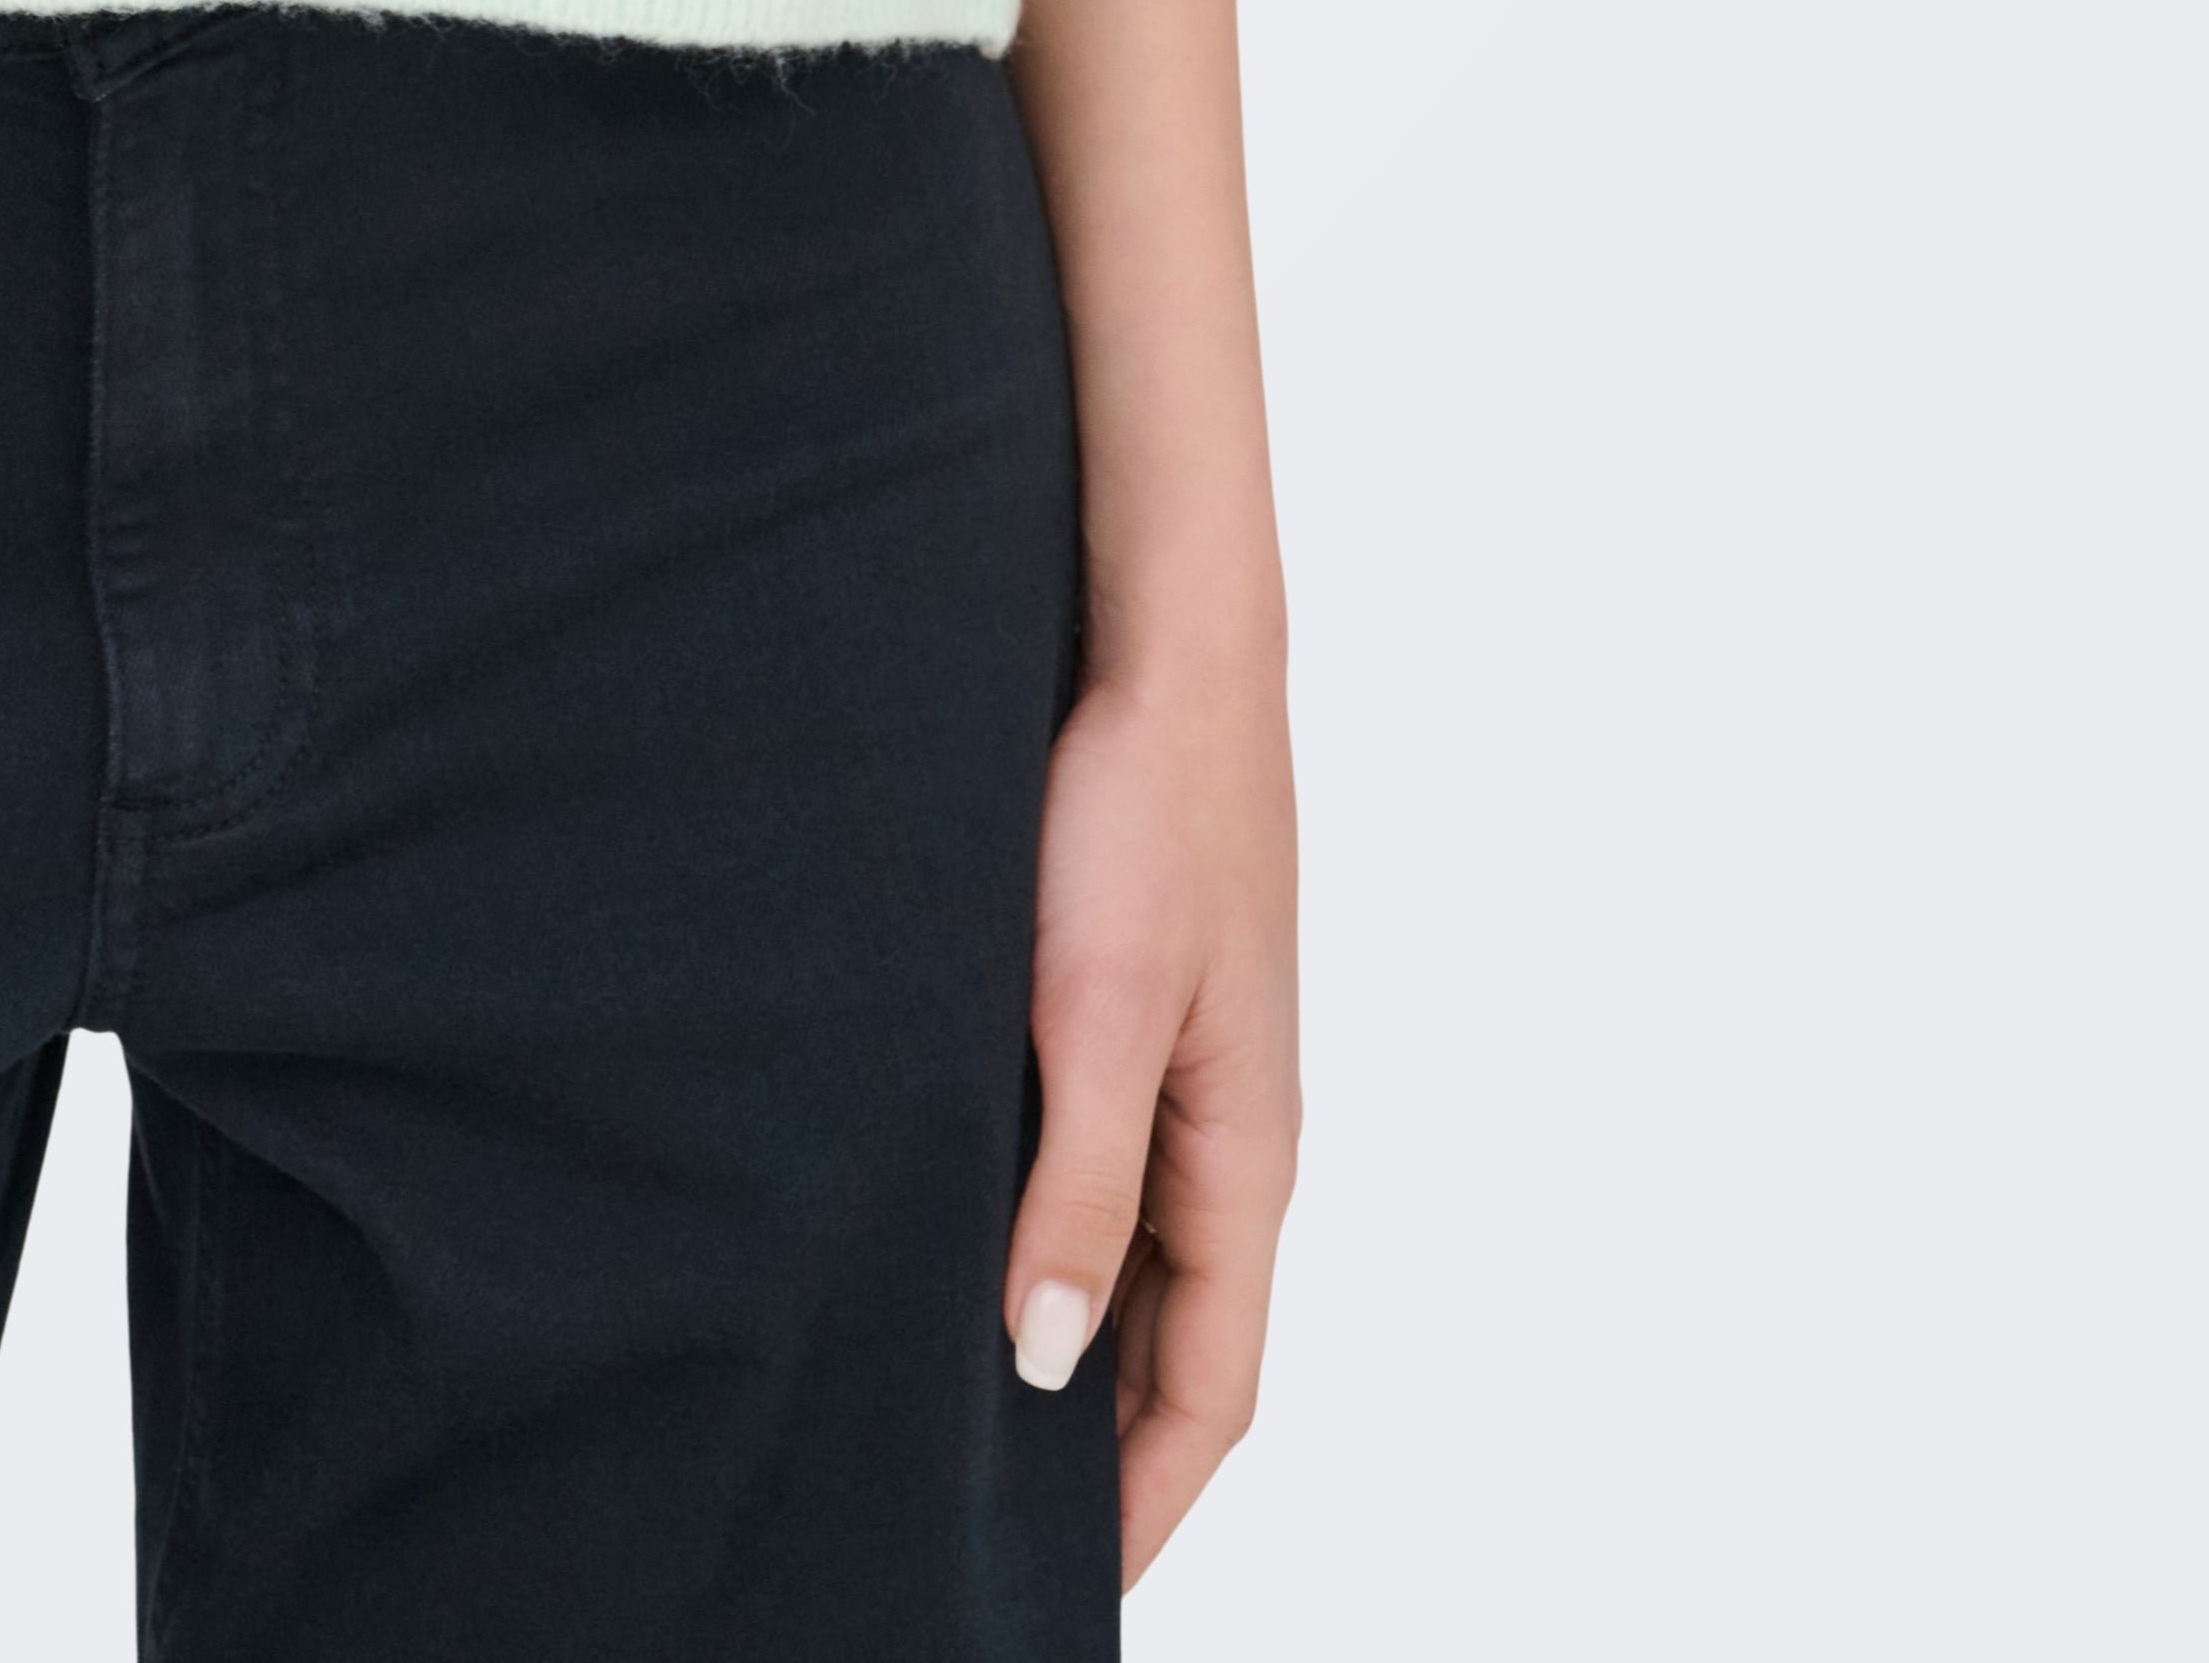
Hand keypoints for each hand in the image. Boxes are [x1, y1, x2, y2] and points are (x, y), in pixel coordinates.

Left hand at [1002, 629, 1296, 1580]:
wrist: (1161, 642)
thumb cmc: (1142, 808)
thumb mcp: (1098, 1009)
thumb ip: (1079, 1186)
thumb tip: (1050, 1366)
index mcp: (1247, 1156)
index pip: (1211, 1392)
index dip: (1142, 1505)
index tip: (1059, 1591)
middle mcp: (1230, 1131)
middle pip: (1180, 1340)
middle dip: (1106, 1449)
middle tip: (990, 1526)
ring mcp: (1186, 1069)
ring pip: (1141, 1255)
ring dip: (1076, 1342)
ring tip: (961, 1415)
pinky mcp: (1135, 1005)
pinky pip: (1106, 1166)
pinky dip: (1056, 1236)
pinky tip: (970, 1240)